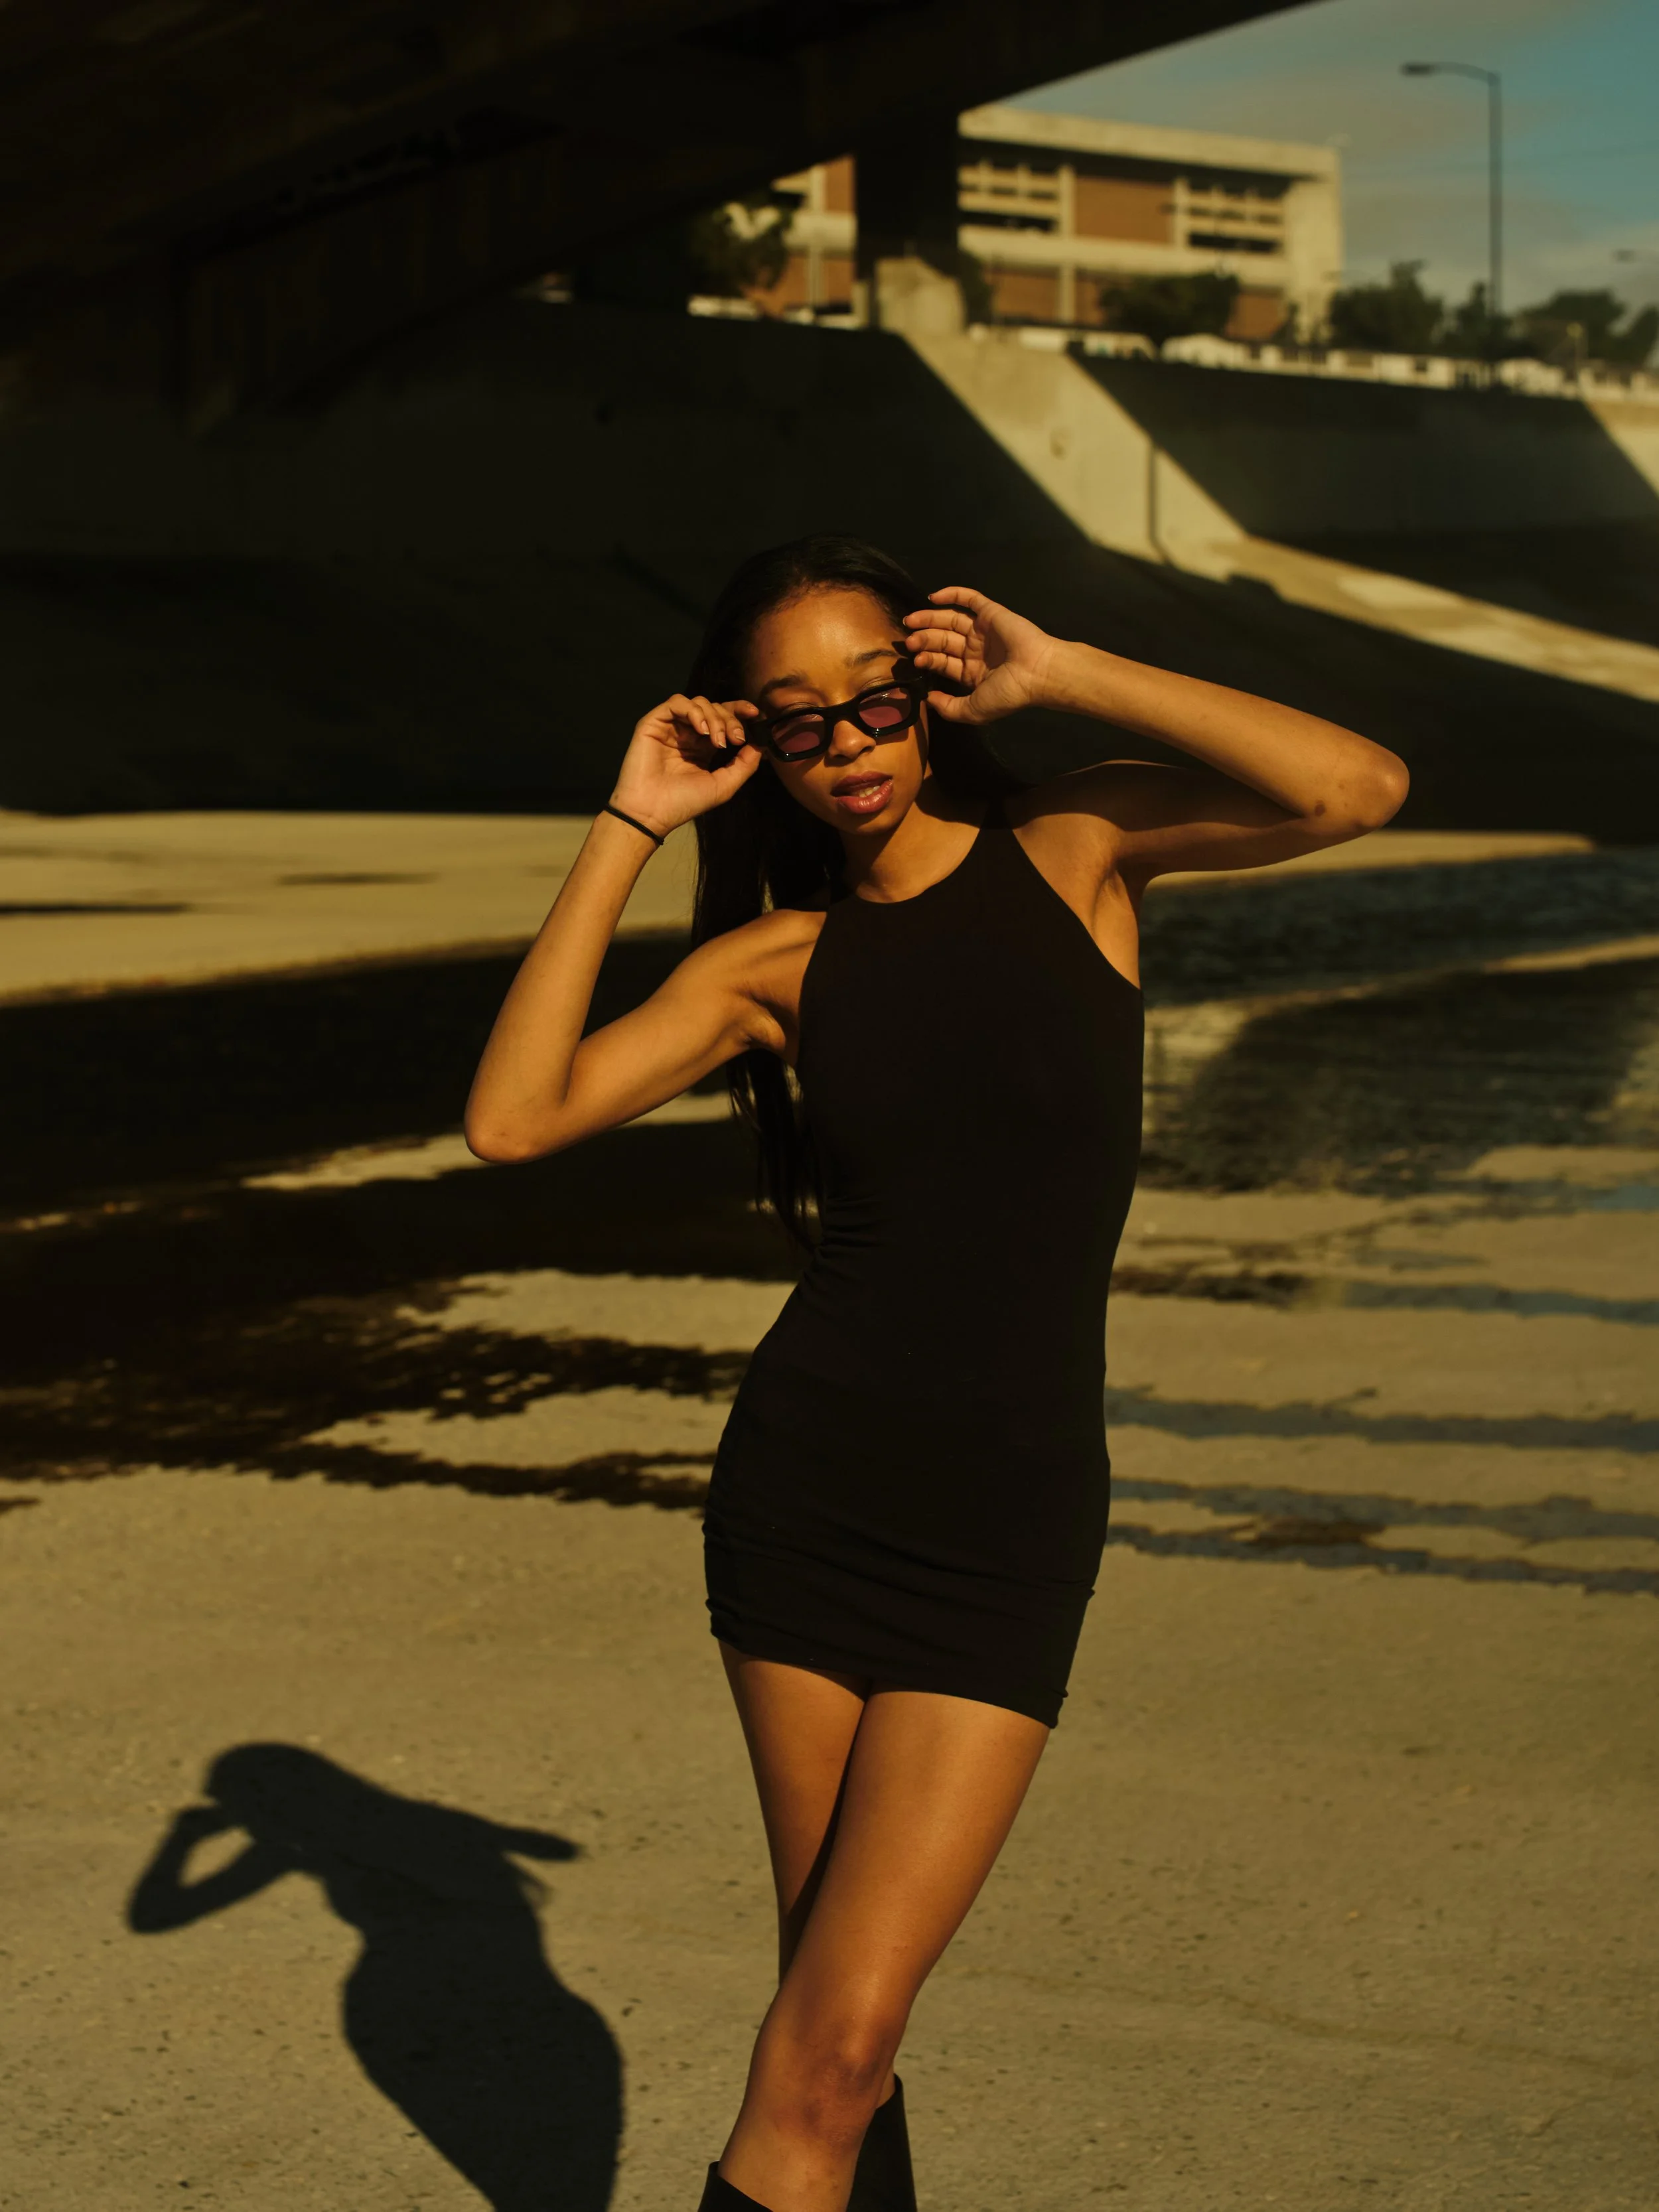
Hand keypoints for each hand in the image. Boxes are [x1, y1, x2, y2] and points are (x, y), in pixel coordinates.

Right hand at [608, 693, 763, 837]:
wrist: (652, 812)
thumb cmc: (684, 803)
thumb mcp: (723, 785)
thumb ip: (744, 765)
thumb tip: (761, 744)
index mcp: (703, 747)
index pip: (724, 719)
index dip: (740, 712)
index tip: (756, 715)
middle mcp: (688, 734)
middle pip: (715, 707)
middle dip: (731, 719)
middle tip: (735, 739)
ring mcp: (671, 727)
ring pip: (698, 702)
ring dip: (714, 717)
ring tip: (717, 741)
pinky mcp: (654, 722)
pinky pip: (677, 702)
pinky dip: (694, 711)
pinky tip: (702, 730)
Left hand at [902, 587, 1058, 724]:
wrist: (1037, 672)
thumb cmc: (1007, 693)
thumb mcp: (974, 710)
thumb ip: (949, 708)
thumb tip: (928, 700)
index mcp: (972, 672)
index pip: (943, 662)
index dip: (928, 659)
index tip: (915, 659)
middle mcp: (975, 650)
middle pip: (943, 640)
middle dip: (924, 639)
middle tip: (909, 640)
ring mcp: (983, 630)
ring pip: (950, 619)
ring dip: (930, 618)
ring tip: (911, 622)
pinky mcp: (991, 612)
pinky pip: (969, 599)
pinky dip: (951, 594)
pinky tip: (933, 597)